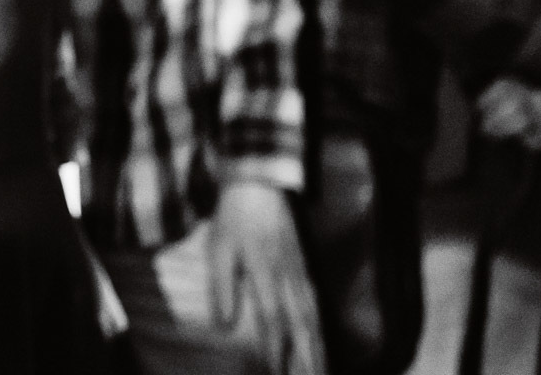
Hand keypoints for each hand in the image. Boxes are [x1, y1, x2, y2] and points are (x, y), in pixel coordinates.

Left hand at [209, 180, 323, 374]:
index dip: (277, 353)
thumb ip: (223, 288)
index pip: (274, 324)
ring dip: (316, 348)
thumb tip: (224, 325)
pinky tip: (320, 340)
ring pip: (312, 320)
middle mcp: (288, 280)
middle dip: (305, 359)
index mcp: (266, 277)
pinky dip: (320, 328)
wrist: (261, 184)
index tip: (276, 374)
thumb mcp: (219, 249)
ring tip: (320, 371)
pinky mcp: (305, 269)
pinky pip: (316, 306)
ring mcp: (301, 275)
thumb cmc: (235, 218)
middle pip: (301, 328)